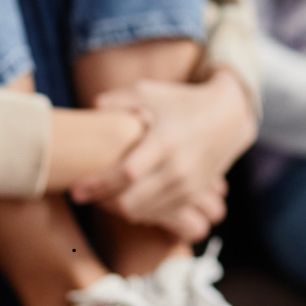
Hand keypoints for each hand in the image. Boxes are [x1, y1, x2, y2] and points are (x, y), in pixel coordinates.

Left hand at [69, 69, 255, 237]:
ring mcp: (189, 185)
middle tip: (87, 194)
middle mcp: (178, 168)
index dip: (98, 185)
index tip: (76, 190)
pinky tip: (127, 198)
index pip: (126, 174)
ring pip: (144, 212)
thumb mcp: (149, 92)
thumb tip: (90, 110)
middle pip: (132, 202)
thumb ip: (116, 100)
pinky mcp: (194, 195)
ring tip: (104, 195)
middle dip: (104, 202)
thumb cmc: (181, 102)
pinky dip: (140, 211)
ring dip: (120, 208)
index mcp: (165, 142)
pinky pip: (160, 214)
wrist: (229, 117)